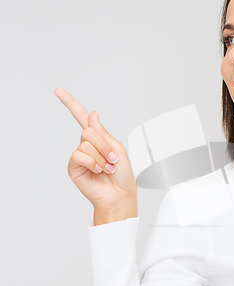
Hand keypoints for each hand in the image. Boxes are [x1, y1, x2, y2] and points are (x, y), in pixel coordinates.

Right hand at [54, 88, 136, 211]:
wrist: (119, 195)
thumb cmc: (122, 175)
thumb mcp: (117, 149)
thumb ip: (102, 132)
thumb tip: (92, 113)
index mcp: (98, 138)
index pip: (82, 117)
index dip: (70, 103)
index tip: (58, 91)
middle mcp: (87, 145)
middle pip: (89, 131)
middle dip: (104, 145)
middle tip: (113, 160)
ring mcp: (79, 156)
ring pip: (86, 144)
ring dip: (101, 157)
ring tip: (108, 168)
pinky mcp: (74, 167)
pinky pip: (79, 155)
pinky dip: (92, 162)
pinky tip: (98, 171)